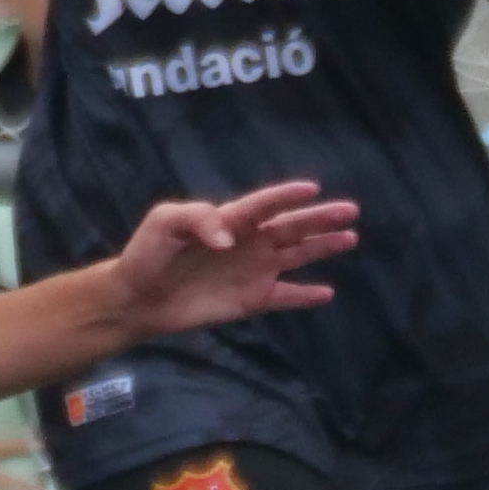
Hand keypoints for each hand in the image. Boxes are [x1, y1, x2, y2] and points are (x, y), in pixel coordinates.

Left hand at [108, 182, 361, 334]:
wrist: (137, 298)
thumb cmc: (148, 254)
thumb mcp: (164, 223)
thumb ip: (198, 219)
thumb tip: (229, 238)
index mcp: (230, 219)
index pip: (265, 204)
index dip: (287, 196)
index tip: (311, 189)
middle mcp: (249, 242)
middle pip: (292, 226)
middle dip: (320, 218)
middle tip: (351, 210)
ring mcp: (253, 270)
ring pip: (296, 255)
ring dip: (323, 247)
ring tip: (350, 238)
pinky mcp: (251, 300)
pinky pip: (285, 296)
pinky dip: (305, 295)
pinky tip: (327, 292)